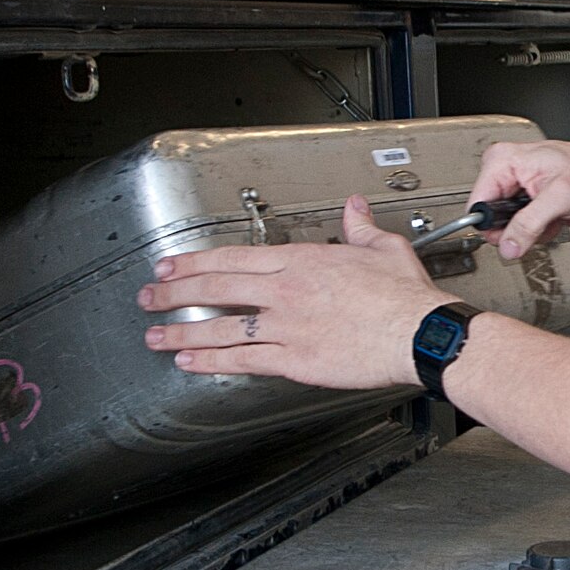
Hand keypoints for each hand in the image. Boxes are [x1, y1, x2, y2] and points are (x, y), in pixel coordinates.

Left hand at [138, 196, 444, 388]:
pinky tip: (191, 361)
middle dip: (176, 291)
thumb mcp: (383, 249)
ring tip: (156, 335)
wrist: (418, 333)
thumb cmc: (406, 298)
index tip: (174, 264)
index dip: (196, 261)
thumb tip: (354, 209)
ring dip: (182, 330)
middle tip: (151, 296)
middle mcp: (286, 291)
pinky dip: (212, 360)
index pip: (234, 258)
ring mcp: (286, 326)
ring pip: (222, 325)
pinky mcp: (294, 360)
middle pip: (217, 287)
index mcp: (303, 261)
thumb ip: (359, 228)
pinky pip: (243, 359)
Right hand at [466, 140, 569, 259]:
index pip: (478, 202)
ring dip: (531, 231)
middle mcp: (506, 173)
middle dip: (518, 228)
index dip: (493, 223)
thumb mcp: (559, 197)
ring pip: (506, 229)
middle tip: (541, 220)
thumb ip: (529, 223)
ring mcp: (515, 191)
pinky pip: (521, 232)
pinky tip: (554, 218)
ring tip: (551, 215)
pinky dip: (539, 231)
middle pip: (491, 218)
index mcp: (503, 160)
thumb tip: (507, 245)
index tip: (511, 232)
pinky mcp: (526, 206)